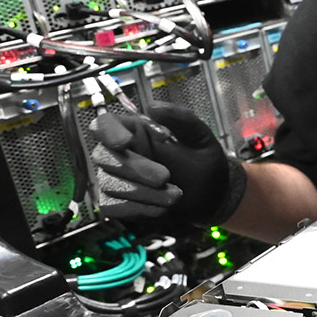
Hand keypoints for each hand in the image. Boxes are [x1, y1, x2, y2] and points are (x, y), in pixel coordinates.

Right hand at [88, 105, 243, 225]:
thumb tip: (153, 107)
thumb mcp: (199, 136)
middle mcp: (118, 154)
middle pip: (105, 157)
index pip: (104, 124)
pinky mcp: (117, 203)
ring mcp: (115, 179)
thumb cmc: (201, 161)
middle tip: (165, 176)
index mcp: (134, 131)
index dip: (108, 131)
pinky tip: (162, 208)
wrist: (212, 195)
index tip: (126, 141)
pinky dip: (137, 209)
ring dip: (144, 192)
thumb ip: (179, 118)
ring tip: (175, 195)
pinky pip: (112, 206)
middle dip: (134, 168)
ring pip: (110, 184)